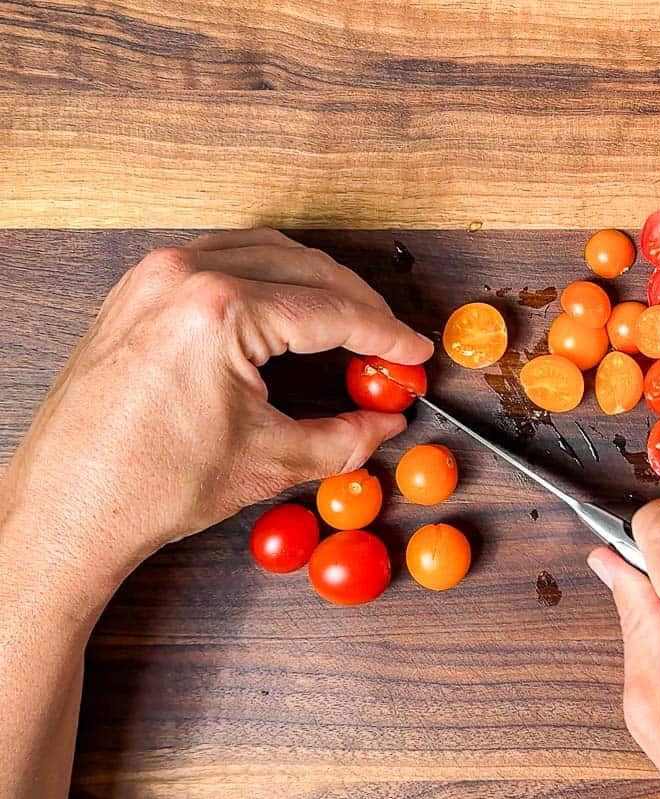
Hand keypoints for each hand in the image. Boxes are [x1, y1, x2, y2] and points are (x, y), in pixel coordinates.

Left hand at [0, 228, 431, 599]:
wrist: (67, 507)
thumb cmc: (145, 486)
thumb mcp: (268, 462)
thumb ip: (345, 437)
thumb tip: (385, 422)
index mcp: (220, 311)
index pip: (332, 312)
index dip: (386, 335)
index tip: (414, 351)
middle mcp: (184, 277)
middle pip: (306, 269)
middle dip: (358, 306)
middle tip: (389, 345)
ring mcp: (155, 277)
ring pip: (266, 251)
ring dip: (316, 282)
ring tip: (348, 325)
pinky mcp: (138, 289)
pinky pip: (221, 256)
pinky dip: (267, 276)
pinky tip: (287, 308)